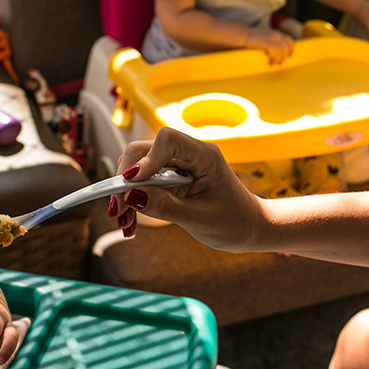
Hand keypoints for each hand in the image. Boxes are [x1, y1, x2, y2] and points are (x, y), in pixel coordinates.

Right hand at [109, 127, 264, 247]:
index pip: (167, 141)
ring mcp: (178, 165)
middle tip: (118, 211)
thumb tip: (130, 196)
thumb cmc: (234, 222)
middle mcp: (189, 154)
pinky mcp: (171, 178)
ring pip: (139, 167)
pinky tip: (131, 223)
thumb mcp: (199, 219)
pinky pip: (144, 182)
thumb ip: (164, 206)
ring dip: (126, 194)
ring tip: (125, 223)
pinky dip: (134, 201)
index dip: (145, 160)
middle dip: (125, 181)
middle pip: (144, 152)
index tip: (130, 184)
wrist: (249, 228)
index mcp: (204, 156)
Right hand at [245, 27, 294, 63]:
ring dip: (278, 59)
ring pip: (281, 50)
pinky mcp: (265, 41)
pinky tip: (269, 61)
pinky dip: (273, 57)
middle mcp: (275, 34)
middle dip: (283, 57)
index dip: (291, 49)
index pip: (289, 41)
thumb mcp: (266, 39)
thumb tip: (279, 55)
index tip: (289, 56)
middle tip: (278, 63)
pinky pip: (274, 50)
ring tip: (272, 63)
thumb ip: (273, 44)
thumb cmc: (253, 40)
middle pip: (286, 47)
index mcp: (276, 34)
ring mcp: (270, 37)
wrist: (243, 35)